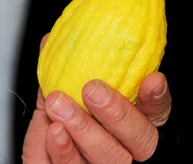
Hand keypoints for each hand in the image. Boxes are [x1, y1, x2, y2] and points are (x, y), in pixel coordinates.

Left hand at [22, 34, 171, 162]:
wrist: (36, 159)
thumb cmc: (52, 128)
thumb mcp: (58, 97)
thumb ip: (60, 73)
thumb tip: (52, 40)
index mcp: (127, 125)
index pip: (154, 114)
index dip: (156, 98)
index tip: (151, 79)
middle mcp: (123, 151)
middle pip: (141, 140)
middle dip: (118, 113)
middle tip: (92, 89)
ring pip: (111, 157)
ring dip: (85, 128)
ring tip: (59, 103)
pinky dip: (65, 151)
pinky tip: (55, 131)